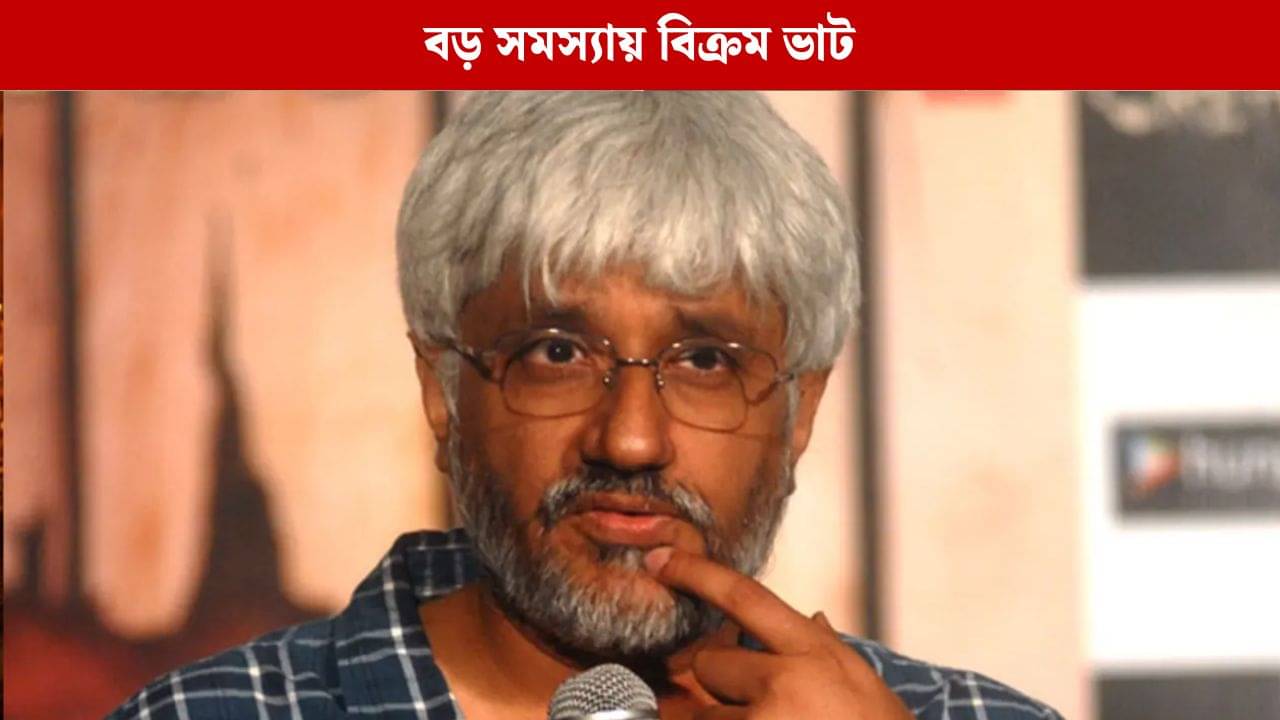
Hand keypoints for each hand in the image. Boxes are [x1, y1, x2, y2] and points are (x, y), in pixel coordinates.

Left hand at [644, 547, 914, 719]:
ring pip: (701, 715)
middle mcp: (784, 683)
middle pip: (708, 663)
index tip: (658, 560)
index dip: (696, 573)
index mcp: (814, 653)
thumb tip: (814, 619)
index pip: (743, 596)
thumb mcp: (864, 687)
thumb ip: (826, 650)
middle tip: (759, 709)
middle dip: (721, 686)